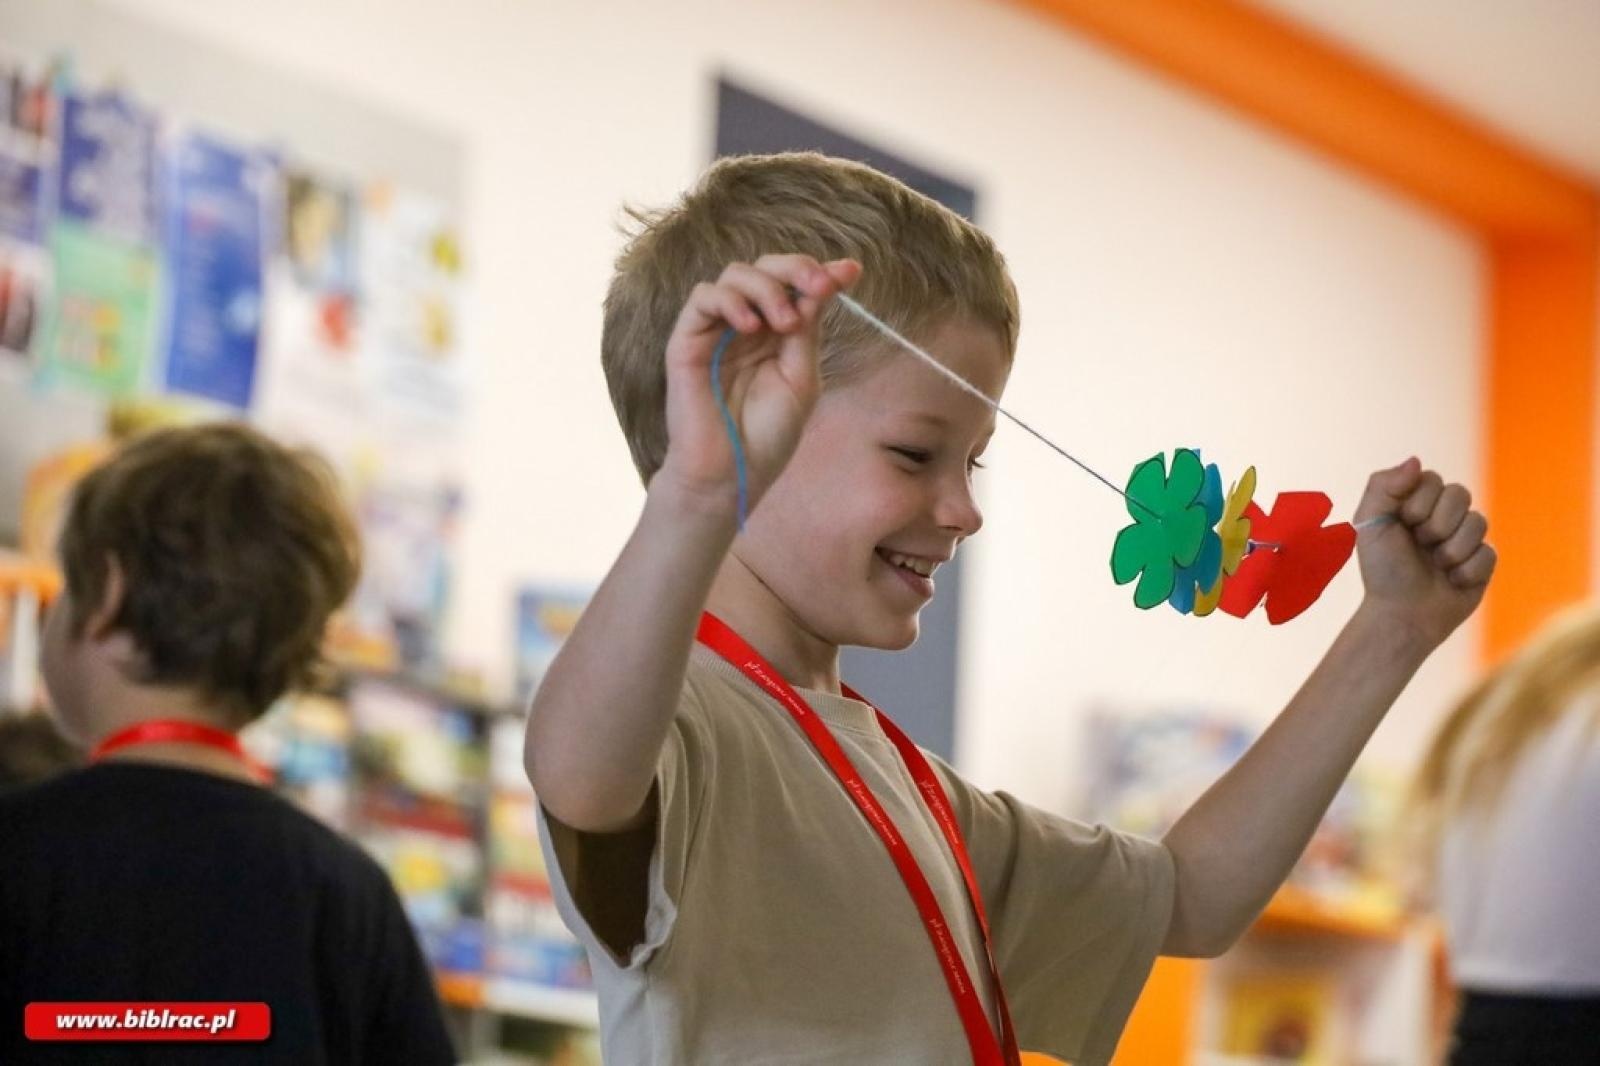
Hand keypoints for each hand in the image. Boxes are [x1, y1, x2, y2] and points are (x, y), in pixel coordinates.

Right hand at [653, 254, 860, 516]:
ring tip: (785, 324)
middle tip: (819, 287)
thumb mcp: (801, 377)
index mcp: (776, 333)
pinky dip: (730, 301)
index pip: (794, 285)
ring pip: (735, 274)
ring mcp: (715, 330)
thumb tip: (831, 280)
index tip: (851, 271)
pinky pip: (702, 297)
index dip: (820, 271)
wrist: (731, 474)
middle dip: (796, 269)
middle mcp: (745, 325)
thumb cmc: (766, 435)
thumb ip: (808, 329)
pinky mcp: (686, 341)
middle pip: (765, 268)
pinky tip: (751, 327)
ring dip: (767, 288)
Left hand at [1352, 457, 1495, 648]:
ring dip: (1450, 550)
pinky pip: (1488, 553)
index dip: (1419, 504)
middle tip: (1419, 545)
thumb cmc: (1382, 570)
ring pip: (1478, 522)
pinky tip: (1451, 581)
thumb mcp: (1369, 524)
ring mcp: (1465, 537)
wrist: (1401, 615)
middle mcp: (1443, 515)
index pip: (1433, 479)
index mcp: (1415, 502)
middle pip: (1460, 494)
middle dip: (1435, 525)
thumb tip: (1415, 460)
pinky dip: (1465, 571)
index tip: (1403, 525)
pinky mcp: (1483, 561)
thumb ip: (1383, 486)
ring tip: (1435, 566)